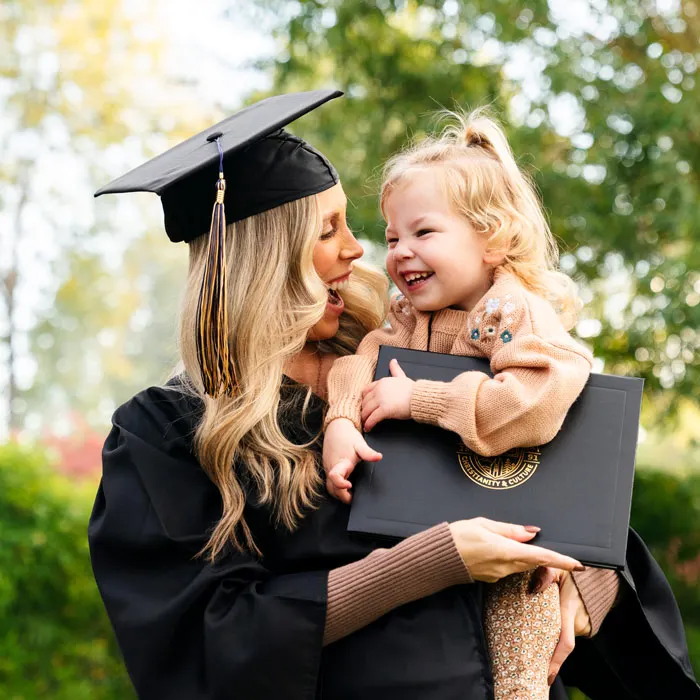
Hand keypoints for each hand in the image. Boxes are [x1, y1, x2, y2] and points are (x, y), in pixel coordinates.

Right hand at [323, 418, 381, 503]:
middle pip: (332, 488)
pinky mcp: (328, 467)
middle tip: (354, 498)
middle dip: (342, 496)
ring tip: (350, 494)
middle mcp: (331, 467)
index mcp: (340, 463)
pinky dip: (336, 486)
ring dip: (339, 492)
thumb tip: (379, 457)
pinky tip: (346, 485)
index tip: (350, 486)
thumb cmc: (348, 436)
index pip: (335, 477)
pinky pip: (330, 481)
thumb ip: (368, 453)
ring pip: (330, 486)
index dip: (341, 485)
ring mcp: (328, 468)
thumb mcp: (360, 444)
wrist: (336, 426)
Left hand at [361, 359, 414, 431]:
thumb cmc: (413, 390)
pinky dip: (369, 424)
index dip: (364, 399)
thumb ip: (395, 369)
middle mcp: (379, 390)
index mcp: (382, 382)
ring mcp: (381, 400)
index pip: (366, 391)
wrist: (420, 398)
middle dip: (363, 410)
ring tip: (365, 424)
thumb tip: (393, 361)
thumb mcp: (402, 377)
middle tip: (364, 417)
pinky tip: (368, 428)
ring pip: (366, 410)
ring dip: (364, 418)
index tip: (365, 405)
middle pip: (365, 401)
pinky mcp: (384, 410)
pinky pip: (372, 418)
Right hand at [448, 518, 584, 582]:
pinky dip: (509, 558)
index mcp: (506, 551)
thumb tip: (531, 533)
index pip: (540, 556)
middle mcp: (505, 566)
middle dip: (542, 556)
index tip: (579, 565)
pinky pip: (507, 567)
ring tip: (506, 539)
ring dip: (524, 555)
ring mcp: (498, 575)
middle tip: (542, 545)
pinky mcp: (491, 577)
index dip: (561, 561)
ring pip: (520, 564)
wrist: (438, 558)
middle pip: (533, 561)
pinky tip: (494, 548)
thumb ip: (509, 530)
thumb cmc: (458, 536)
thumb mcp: (484, 525)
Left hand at [529, 567, 591, 684]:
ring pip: (563, 635)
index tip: (547, 675)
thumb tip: (533, 588)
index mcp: (570, 610)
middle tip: (529, 652)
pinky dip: (559, 629)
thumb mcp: (559, 569)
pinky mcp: (586, 625)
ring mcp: (584, 625)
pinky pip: (569, 630)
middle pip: (559, 642)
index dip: (556, 661)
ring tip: (536, 631)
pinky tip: (549, 624)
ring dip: (552, 634)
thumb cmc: (576, 573)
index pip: (564, 642)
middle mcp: (579, 622)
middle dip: (546, 647)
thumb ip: (546, 575)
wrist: (601, 574)